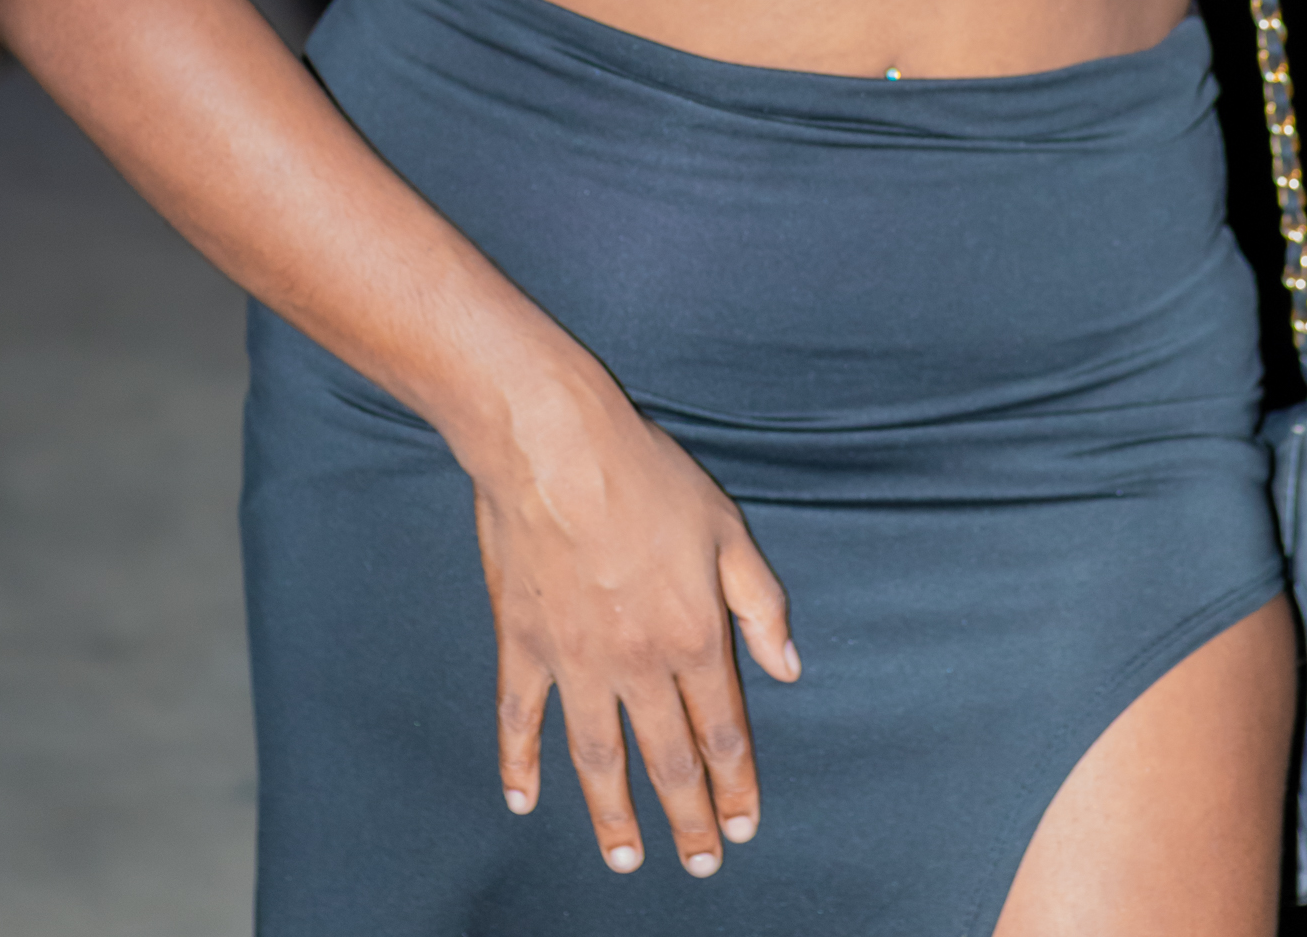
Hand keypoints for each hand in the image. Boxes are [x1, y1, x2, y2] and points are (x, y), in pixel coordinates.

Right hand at [468, 356, 799, 878]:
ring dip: (614, 815)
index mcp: (693, 634)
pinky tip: (523, 799)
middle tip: (700, 862)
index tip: (744, 827)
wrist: (555, 443)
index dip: (737, 785)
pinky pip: (520, 718)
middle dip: (688, 817)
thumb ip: (760, 604)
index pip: (724, 731)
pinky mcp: (522, 643)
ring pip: (599, 758)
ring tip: (626, 859)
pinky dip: (518, 762)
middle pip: (669, 758)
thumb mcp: (727, 528)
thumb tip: (787, 668)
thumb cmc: (645, 473)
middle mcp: (637, 662)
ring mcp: (575, 659)